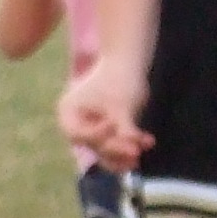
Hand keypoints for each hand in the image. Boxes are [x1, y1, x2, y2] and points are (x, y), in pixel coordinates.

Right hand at [60, 56, 153, 173]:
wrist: (130, 61)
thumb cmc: (120, 78)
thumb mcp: (121, 106)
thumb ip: (124, 130)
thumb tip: (133, 152)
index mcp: (69, 113)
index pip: (80, 135)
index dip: (97, 136)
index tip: (113, 126)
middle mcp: (76, 124)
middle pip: (94, 145)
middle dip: (116, 149)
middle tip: (136, 153)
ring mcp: (92, 128)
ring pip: (106, 149)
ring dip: (125, 152)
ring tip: (141, 156)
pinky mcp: (107, 130)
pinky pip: (116, 144)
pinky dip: (131, 143)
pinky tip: (148, 143)